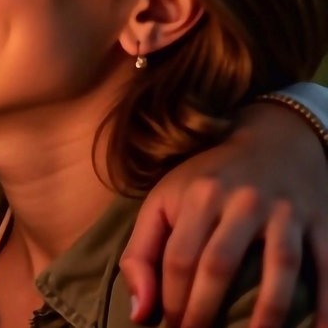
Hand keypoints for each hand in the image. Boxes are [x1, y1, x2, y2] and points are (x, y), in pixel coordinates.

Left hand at [119, 103, 327, 327]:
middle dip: (204, 311)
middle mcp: (242, 201)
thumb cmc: (208, 181)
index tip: (169, 327)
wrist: (275, 139)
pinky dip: (327, 302)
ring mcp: (285, 212)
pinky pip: (326, 266)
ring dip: (267, 314)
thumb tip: (139, 313)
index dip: (172, 300)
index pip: (179, 258)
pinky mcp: (320, 222)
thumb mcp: (165, 202)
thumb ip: (140, 253)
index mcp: (199, 195)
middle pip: (220, 264)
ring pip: (279, 267)